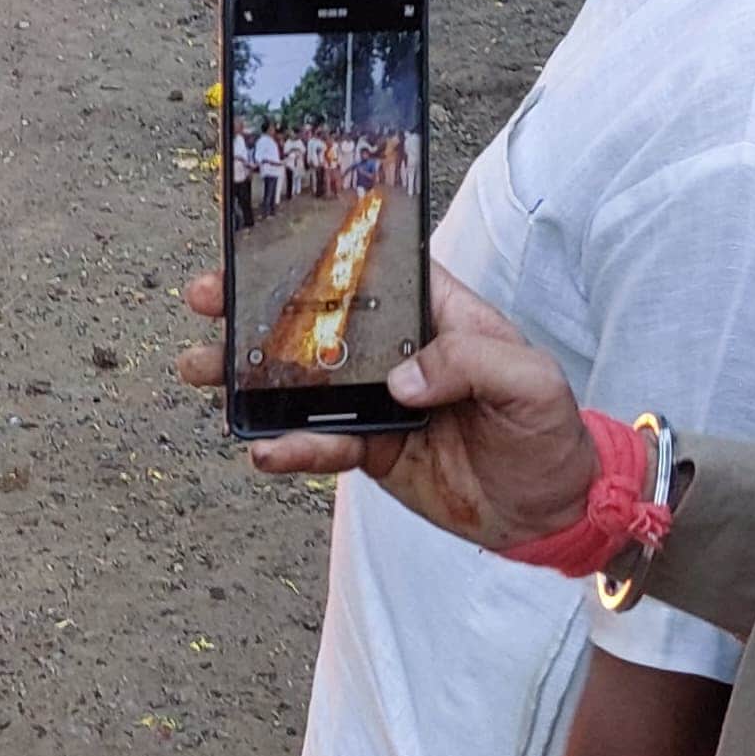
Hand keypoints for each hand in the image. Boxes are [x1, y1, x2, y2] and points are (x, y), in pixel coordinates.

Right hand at [176, 272, 601, 532]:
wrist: (553, 514)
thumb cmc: (551, 432)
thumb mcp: (529, 382)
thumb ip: (471, 363)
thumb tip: (402, 378)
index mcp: (433, 312)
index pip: (370, 267)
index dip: (317, 249)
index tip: (265, 242)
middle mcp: (395, 348)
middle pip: (316, 316)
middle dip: (256, 305)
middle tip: (207, 299)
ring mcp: (376, 398)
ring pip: (302, 379)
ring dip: (250, 374)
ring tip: (201, 369)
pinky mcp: (370, 446)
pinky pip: (320, 442)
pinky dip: (290, 447)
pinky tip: (263, 448)